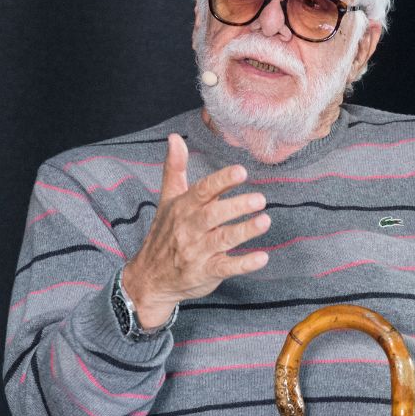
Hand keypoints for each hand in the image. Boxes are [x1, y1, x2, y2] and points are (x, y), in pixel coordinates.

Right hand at [121, 134, 269, 327]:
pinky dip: (244, 264)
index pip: (203, 190)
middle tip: (260, 199)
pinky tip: (262, 257)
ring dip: (244, 231)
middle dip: (236, 206)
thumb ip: (174, 168)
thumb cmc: (164, 233)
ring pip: (222, 239)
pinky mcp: (206, 272)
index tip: (241, 172)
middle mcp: (189, 228)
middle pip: (213, 214)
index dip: (222, 181)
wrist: (149, 278)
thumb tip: (175, 137)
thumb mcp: (167, 200)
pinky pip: (226, 267)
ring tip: (265, 221)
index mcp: (183, 207)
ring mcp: (197, 252)